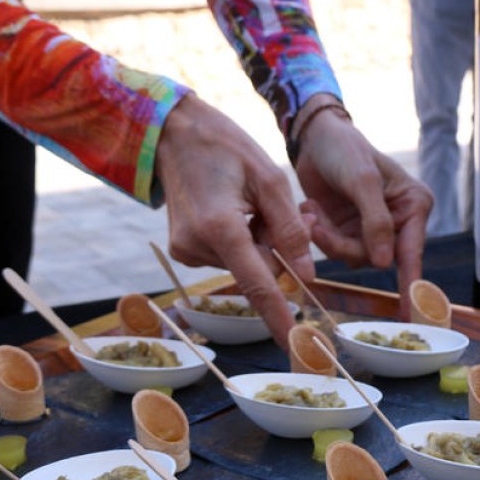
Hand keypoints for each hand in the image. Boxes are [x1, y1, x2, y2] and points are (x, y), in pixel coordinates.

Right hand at [155, 93, 312, 346]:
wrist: (174, 134)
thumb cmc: (227, 148)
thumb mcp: (270, 179)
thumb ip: (291, 229)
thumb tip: (305, 276)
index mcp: (221, 228)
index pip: (258, 284)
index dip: (278, 317)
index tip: (293, 345)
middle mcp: (197, 247)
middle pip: (259, 270)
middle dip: (279, 248)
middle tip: (285, 210)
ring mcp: (186, 251)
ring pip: (246, 263)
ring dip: (260, 241)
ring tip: (250, 204)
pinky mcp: (183, 250)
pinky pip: (229, 256)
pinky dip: (242, 241)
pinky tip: (234, 210)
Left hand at [294, 102, 432, 318]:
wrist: (313, 136)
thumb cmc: (345, 148)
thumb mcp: (362, 180)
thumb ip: (376, 221)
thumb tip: (386, 262)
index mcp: (413, 205)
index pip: (412, 251)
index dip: (411, 284)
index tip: (413, 316)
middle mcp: (396, 220)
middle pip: (375, 257)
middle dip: (343, 245)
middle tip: (317, 225)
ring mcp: (369, 228)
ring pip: (351, 256)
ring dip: (326, 239)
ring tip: (310, 212)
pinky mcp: (345, 229)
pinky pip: (333, 248)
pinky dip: (318, 233)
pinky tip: (309, 210)